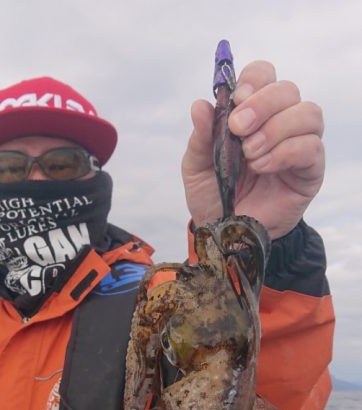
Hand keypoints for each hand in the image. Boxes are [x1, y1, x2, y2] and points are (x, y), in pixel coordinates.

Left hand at [181, 61, 324, 238]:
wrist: (226, 234)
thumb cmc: (214, 197)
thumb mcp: (197, 168)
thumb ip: (200, 137)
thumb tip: (199, 105)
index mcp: (251, 114)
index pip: (264, 75)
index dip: (254, 80)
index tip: (236, 100)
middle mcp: (279, 123)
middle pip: (288, 89)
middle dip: (262, 104)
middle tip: (238, 130)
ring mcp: (298, 145)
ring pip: (308, 113)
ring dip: (276, 129)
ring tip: (251, 155)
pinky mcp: (310, 170)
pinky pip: (311, 147)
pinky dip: (285, 152)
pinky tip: (264, 167)